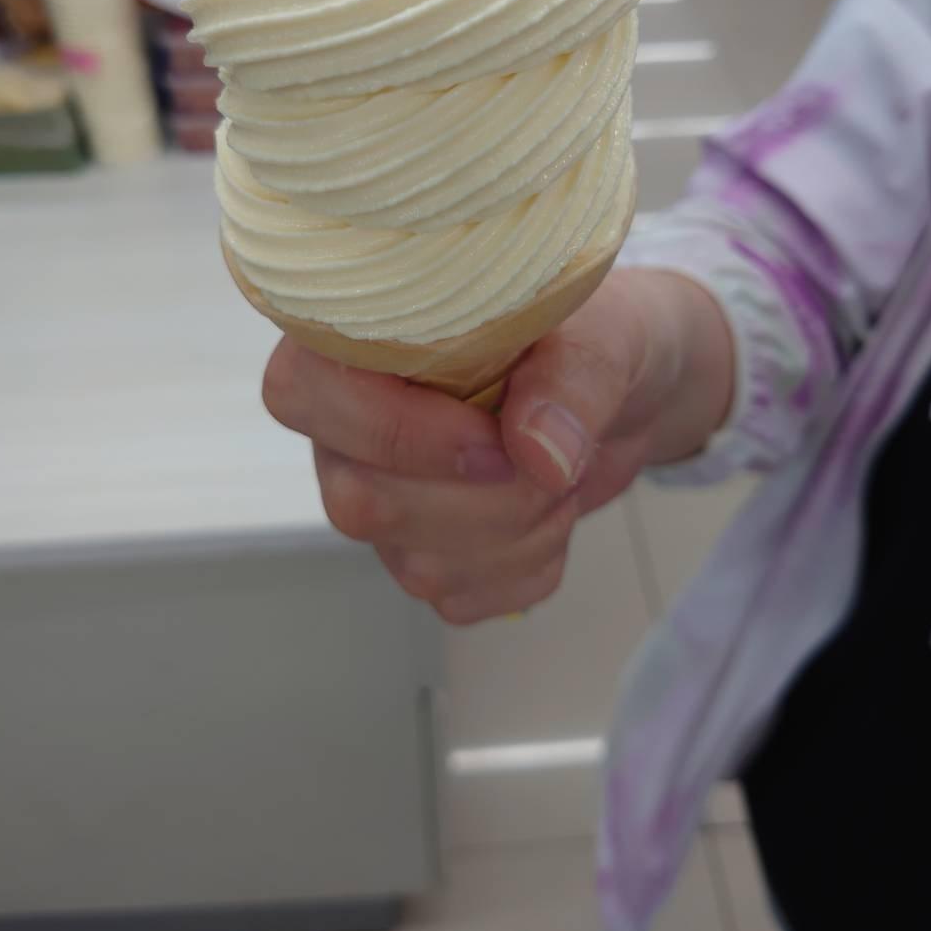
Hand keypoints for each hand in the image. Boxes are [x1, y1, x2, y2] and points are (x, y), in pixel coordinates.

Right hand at [262, 269, 732, 624]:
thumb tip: (536, 453)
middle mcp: (347, 425)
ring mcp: (378, 498)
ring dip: (518, 529)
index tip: (492, 437)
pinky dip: (529, 566)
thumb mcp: (601, 332)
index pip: (300, 392)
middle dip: (484, 497)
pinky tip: (550, 510)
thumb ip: (570, 380)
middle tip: (555, 454)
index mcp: (360, 339)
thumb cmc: (594, 335)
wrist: (630, 388)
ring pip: (414, 562)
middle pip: (360, 500)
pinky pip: (458, 597)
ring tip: (561, 469)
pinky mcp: (422, 555)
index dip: (391, 431)